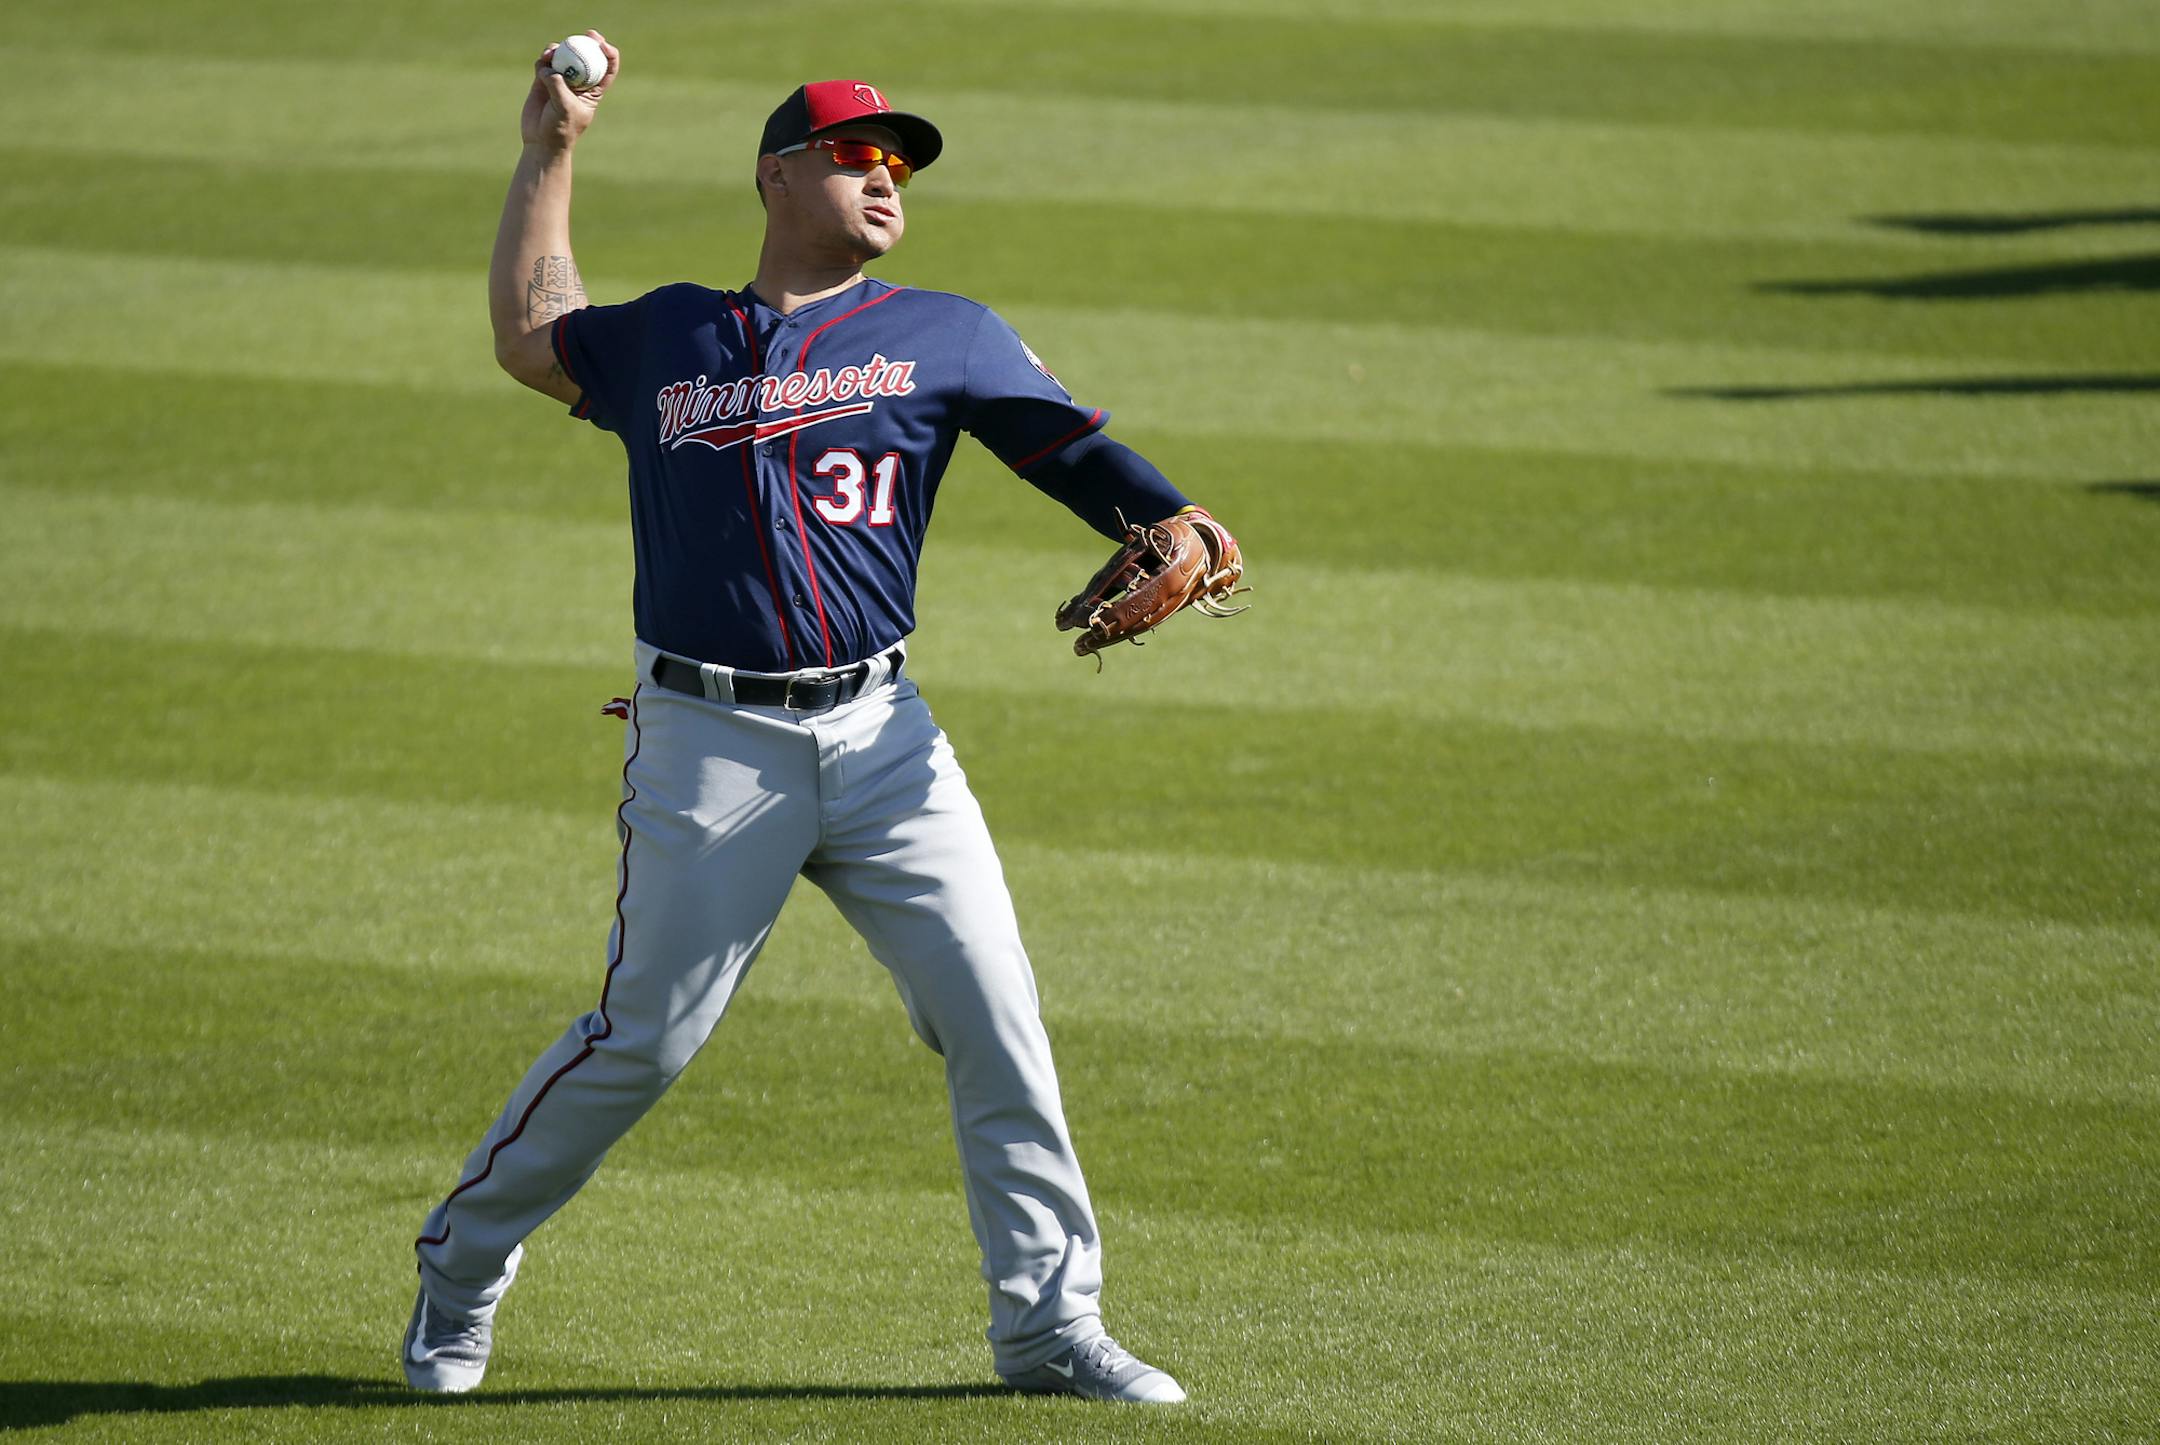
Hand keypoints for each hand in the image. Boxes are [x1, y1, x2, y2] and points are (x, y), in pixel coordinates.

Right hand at [521, 30, 619, 151]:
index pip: (607, 69)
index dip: (608, 54)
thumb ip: (558, 87)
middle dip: (587, 42)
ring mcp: (560, 80)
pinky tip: (542, 60)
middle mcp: (578, 83)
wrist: (540, 141)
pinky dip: (543, 59)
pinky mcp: (542, 80)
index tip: (603, 45)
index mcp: (593, 91)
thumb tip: (549, 68)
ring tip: (551, 52)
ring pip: (562, 56)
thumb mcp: (564, 108)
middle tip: (586, 34)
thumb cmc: (560, 129)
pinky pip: (544, 63)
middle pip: (585, 56)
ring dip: (558, 50)